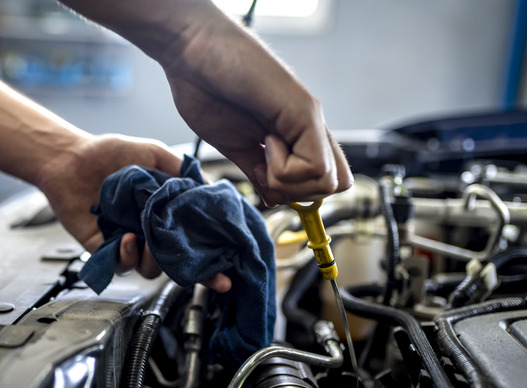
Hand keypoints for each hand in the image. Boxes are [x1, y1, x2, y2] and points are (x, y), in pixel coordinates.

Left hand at [37, 134, 231, 291]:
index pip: (193, 241)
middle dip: (187, 268)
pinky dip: (126, 256)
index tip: (224, 274)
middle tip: (187, 254)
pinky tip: (125, 237)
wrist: (69, 157)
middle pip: (176, 262)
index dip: (210, 260)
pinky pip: (121, 266)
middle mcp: (149, 231)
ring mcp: (128, 242)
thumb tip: (210, 187)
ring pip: (151, 269)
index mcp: (166, 213)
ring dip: (154, 259)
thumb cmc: (108, 153)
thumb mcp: (154, 154)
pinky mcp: (104, 249)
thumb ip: (181, 170)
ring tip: (148, 239)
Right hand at [161, 12, 352, 205]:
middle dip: (296, 192)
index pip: (323, 179)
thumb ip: (256, 170)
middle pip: (335, 185)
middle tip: (264, 167)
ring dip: (288, 180)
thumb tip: (272, 198)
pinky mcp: (304, 111)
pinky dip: (284, 169)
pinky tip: (265, 141)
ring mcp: (309, 118)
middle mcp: (308, 126)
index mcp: (292, 134)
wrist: (191, 51)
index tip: (262, 177)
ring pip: (328, 182)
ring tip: (262, 148)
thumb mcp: (232, 144)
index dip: (296, 193)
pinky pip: (315, 167)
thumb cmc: (204, 87)